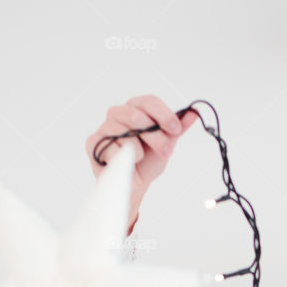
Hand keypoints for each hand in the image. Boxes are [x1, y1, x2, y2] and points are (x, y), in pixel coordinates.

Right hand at [84, 95, 199, 228]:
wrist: (133, 185)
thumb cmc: (147, 162)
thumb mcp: (166, 144)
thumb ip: (177, 129)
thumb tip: (193, 114)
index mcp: (137, 108)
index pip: (149, 101)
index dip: (164, 114)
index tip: (176, 129)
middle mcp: (119, 113)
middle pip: (137, 115)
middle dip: (155, 136)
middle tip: (166, 152)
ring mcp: (105, 127)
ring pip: (124, 132)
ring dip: (139, 150)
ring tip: (140, 159)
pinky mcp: (93, 143)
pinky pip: (111, 147)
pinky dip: (123, 159)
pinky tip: (126, 163)